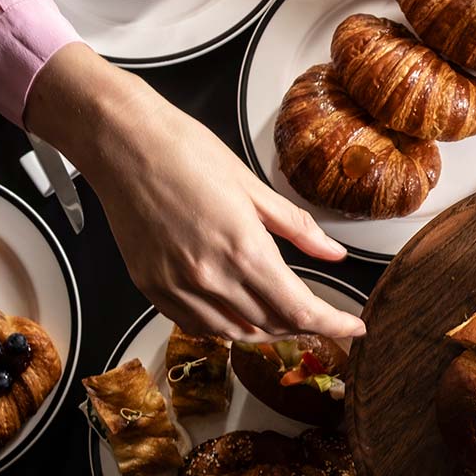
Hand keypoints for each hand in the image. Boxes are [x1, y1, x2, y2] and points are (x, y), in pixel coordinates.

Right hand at [27, 45, 362, 342]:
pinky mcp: (152, 288)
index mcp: (243, 250)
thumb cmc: (183, 151)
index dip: (333, 326)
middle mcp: (210, 277)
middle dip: (303, 326)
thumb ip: (298, 228)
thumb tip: (333, 253)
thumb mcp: (253, 185)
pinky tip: (236, 310)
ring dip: (265, 331)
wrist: (121, 142)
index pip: (300, 310)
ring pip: (235, 334)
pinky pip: (198, 325)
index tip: (354, 329)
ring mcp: (178, 287)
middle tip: (320, 315)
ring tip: (282, 315)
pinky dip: (225, 326)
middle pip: (271, 326)